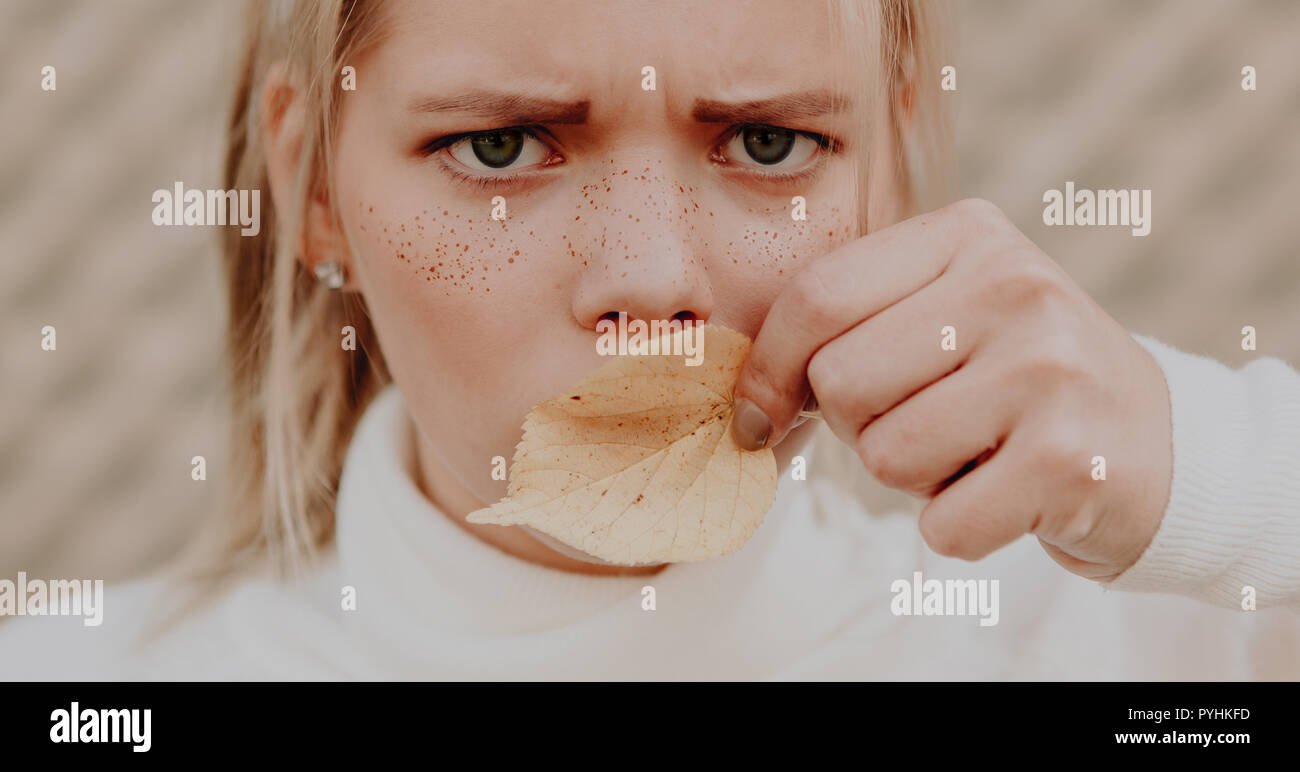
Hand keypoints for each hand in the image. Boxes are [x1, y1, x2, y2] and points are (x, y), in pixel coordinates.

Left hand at [731, 198, 1173, 580]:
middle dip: (860, 427)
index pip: (817, 296)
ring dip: (914, 478)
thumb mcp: (944, 316)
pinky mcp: (1073, 458)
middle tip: (926, 423)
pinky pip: (942, 524)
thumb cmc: (1014, 380)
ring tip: (976, 450)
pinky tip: (1008, 492)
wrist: (1153, 443)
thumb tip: (748, 408)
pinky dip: (960, 527)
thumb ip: (850, 328)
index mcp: (967, 235)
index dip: (767, 370)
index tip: (759, 418)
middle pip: (839, 383)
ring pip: (885, 456)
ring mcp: (1051, 368)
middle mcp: (1014, 285)